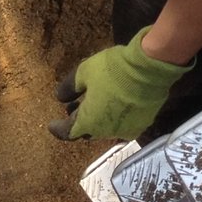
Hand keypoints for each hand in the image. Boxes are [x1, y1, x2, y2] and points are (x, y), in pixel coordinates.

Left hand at [49, 27, 192, 140]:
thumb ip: (68, 88)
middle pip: (87, 131)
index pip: (68, 132)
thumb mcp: (83, 72)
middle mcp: (106, 132)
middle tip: (73, 108)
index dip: (58, 129)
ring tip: (93, 104)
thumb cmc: (112, 70)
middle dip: (78, 121)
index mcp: (89, 123)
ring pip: (105, 129)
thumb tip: (60, 98)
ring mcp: (126, 130)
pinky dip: (114, 118)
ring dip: (97, 119)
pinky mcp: (142, 124)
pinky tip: (114, 105)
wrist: (149, 68)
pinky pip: (122, 125)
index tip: (51, 126)